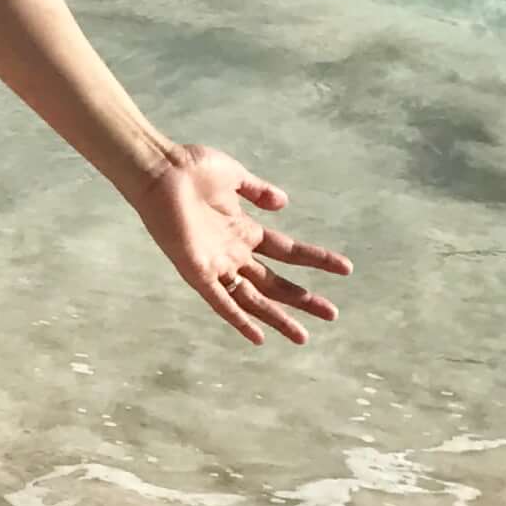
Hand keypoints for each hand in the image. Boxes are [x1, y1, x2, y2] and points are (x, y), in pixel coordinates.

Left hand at [130, 145, 351, 344]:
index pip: (287, 252)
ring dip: (278, 315)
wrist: (159, 169)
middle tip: (332, 313)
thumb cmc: (190, 168)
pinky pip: (219, 300)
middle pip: (274, 282)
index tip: (346, 268)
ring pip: (252, 298)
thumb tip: (284, 203)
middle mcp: (232, 252)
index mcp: (243, 230)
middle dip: (302, 298)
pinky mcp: (196, 270)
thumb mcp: (234, 177)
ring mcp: (215, 263)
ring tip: (303, 335)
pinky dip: (237, 318)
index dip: (316, 259)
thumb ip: (258, 190)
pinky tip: (257, 337)